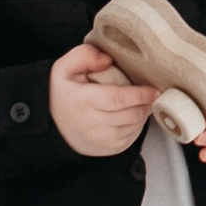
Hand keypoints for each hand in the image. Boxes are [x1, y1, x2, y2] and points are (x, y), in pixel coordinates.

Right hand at [48, 40, 155, 158]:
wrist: (52, 125)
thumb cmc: (62, 95)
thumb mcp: (64, 68)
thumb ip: (84, 56)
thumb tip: (107, 59)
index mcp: (83, 101)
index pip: (118, 98)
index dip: (140, 94)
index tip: (154, 89)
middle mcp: (92, 124)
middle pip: (131, 114)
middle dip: (146, 103)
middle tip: (150, 93)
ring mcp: (101, 140)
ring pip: (135, 126)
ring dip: (143, 114)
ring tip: (140, 102)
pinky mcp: (108, 150)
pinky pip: (132, 138)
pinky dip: (137, 126)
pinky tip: (131, 115)